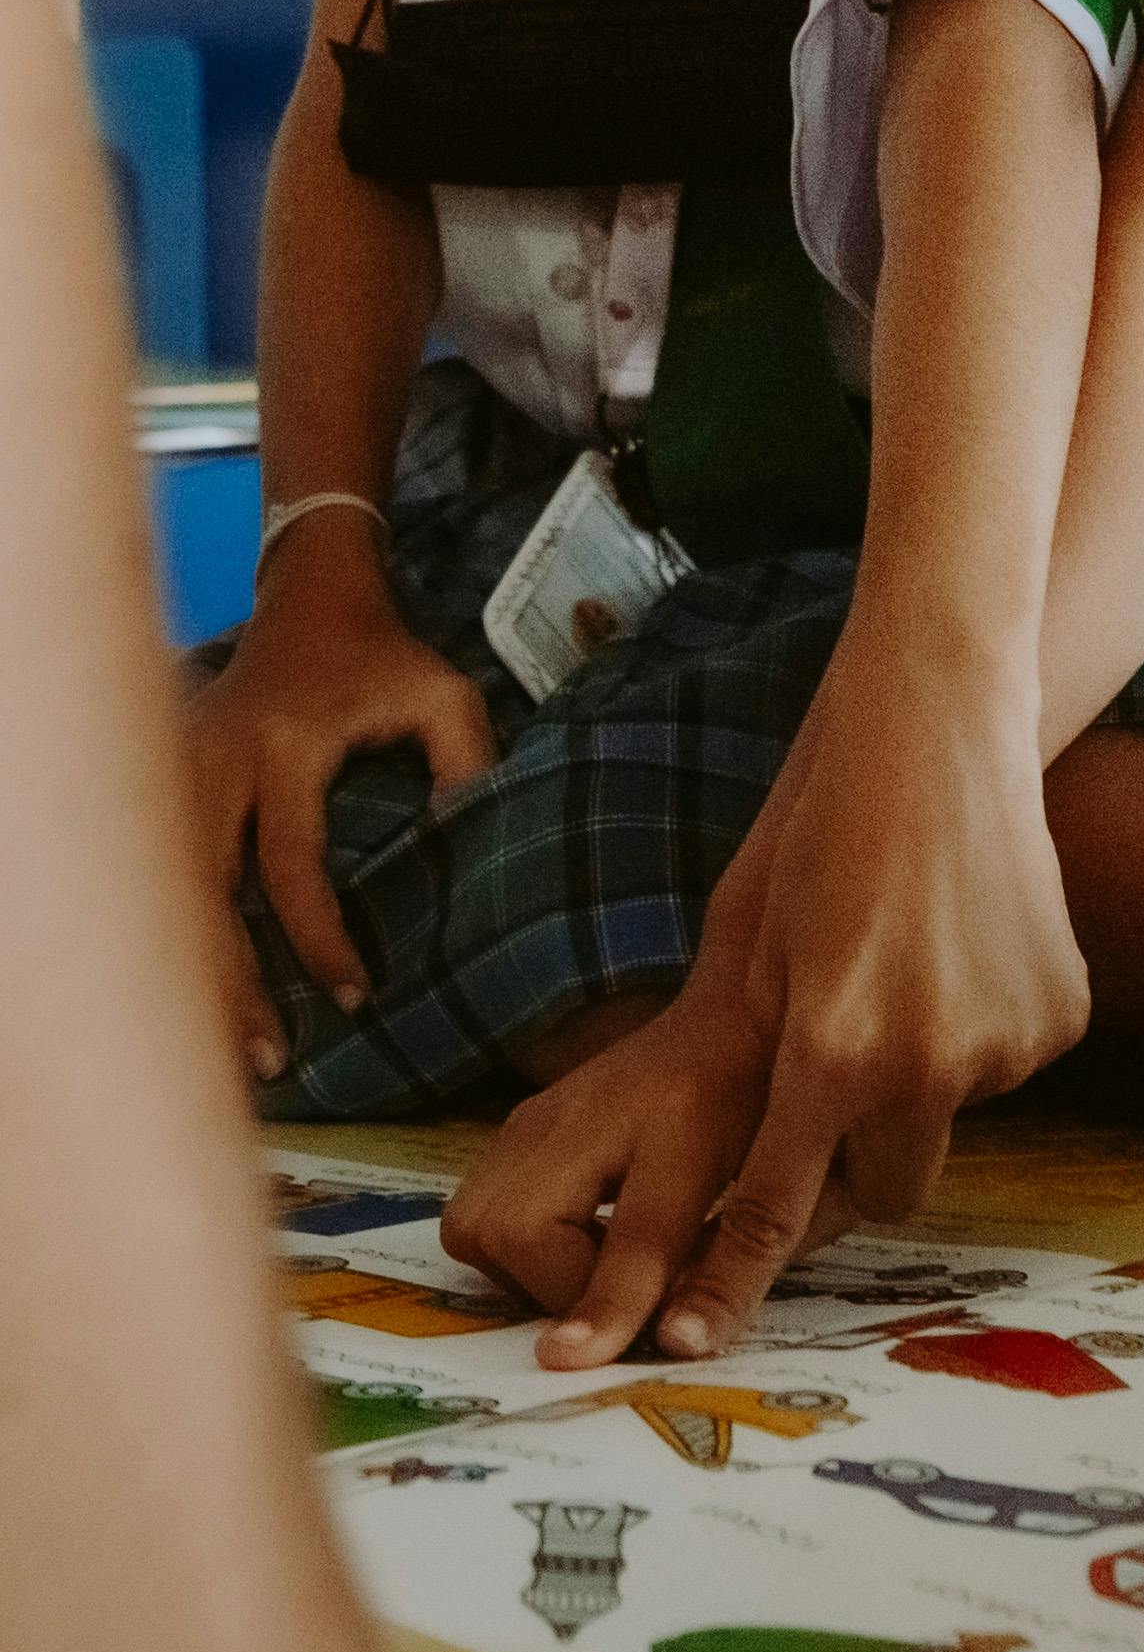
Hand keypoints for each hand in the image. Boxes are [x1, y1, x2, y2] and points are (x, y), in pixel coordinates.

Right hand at [184, 520, 495, 1078]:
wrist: (311, 593)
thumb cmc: (384, 654)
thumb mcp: (445, 694)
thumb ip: (467, 766)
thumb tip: (468, 852)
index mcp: (288, 740)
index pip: (289, 860)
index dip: (319, 936)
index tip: (356, 992)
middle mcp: (222, 755)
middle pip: (205, 887)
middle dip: (232, 980)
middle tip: (270, 1059)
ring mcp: (183, 765)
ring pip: (173, 888)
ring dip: (199, 967)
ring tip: (237, 1047)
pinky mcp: (170, 777)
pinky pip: (168, 869)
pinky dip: (184, 930)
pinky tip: (209, 989)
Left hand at [443, 667, 1090, 1366]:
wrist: (936, 730)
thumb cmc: (821, 833)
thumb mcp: (754, 959)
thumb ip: (755, 1077)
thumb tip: (734, 1182)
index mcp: (832, 1052)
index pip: (775, 1208)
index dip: (729, 1282)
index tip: (685, 1341)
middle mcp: (927, 1065)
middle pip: (883, 1192)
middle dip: (852, 1170)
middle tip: (831, 1100)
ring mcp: (1007, 1044)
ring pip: (947, 1118)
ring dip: (920, 1082)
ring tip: (907, 968)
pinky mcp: (1061, 1016)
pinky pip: (1005, 1064)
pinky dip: (979, 1032)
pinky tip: (960, 948)